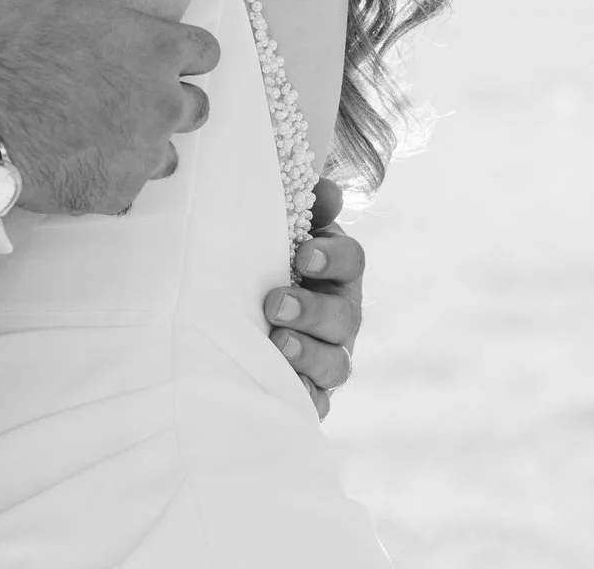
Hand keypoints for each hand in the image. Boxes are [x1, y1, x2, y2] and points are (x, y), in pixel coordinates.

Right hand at [0, 0, 220, 215]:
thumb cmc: (20, 45)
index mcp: (162, 52)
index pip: (205, 52)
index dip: (178, 48)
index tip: (148, 48)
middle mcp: (165, 106)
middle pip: (196, 104)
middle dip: (168, 94)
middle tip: (121, 85)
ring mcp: (142, 154)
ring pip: (168, 149)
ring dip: (146, 137)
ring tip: (101, 121)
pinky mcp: (116, 192)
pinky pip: (130, 186)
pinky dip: (113, 173)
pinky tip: (81, 154)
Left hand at [266, 179, 364, 417]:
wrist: (241, 316)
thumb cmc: (264, 265)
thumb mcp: (280, 233)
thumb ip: (303, 207)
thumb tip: (324, 190)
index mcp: (337, 271)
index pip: (352, 261)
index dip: (332, 258)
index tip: (303, 254)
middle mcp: (340, 317)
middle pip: (344, 317)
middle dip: (313, 311)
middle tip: (275, 304)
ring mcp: (329, 357)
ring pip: (335, 364)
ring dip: (308, 355)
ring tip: (277, 344)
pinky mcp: (312, 393)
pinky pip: (317, 403)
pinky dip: (305, 398)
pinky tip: (281, 388)